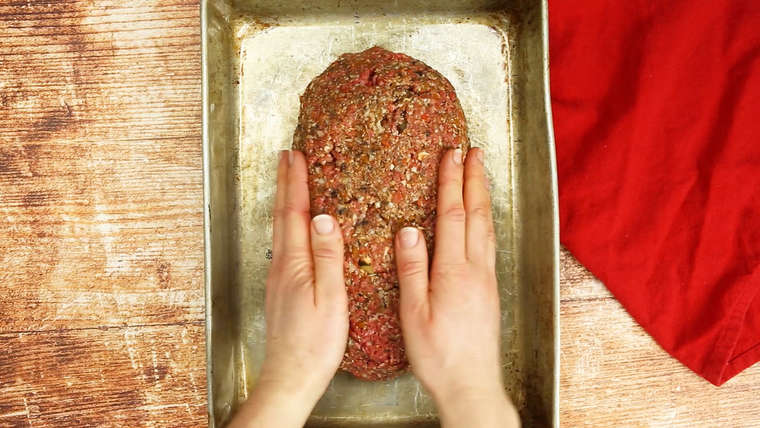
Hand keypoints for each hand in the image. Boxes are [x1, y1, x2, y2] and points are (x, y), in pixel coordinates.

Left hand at [229, 150, 347, 427]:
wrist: (290, 377)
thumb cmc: (316, 344)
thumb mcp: (331, 299)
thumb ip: (327, 257)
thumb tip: (323, 218)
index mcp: (295, 265)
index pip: (294, 214)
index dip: (295, 183)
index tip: (296, 156)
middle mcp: (281, 267)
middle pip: (281, 216)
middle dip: (284, 183)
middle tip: (286, 157)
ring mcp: (279, 278)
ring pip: (280, 229)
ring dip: (283, 201)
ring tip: (289, 182)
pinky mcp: (281, 289)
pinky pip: (284, 244)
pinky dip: (287, 223)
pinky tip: (294, 227)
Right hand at [394, 148, 519, 427]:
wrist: (472, 384)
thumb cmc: (438, 355)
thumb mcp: (413, 314)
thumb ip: (412, 269)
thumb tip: (408, 230)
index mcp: (453, 272)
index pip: (453, 215)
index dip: (451, 182)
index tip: (451, 155)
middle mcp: (476, 269)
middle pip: (477, 214)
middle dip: (474, 179)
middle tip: (474, 152)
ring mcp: (487, 279)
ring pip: (487, 227)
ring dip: (483, 196)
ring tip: (480, 174)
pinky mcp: (491, 290)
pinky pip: (490, 243)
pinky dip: (486, 220)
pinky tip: (482, 219)